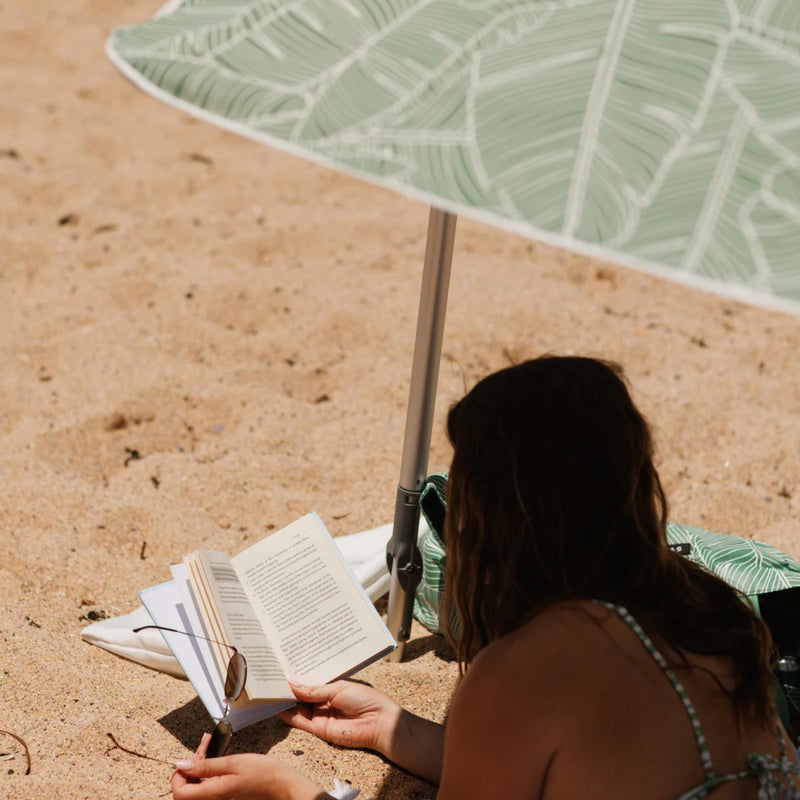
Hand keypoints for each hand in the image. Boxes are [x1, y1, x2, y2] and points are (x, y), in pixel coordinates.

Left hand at [171, 745, 326, 799]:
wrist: (281, 784)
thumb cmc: (263, 774)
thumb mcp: (234, 762)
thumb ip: (206, 765)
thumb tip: (182, 765)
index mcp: (212, 792)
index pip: (179, 792)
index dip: (178, 775)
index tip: (187, 758)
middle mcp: (213, 797)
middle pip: (187, 787)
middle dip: (191, 764)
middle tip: (203, 746)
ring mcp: (219, 794)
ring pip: (199, 781)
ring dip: (201, 762)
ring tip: (211, 744)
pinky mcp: (225, 790)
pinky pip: (210, 780)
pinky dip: (211, 766)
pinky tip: (220, 752)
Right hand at [279, 680, 401, 755]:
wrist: (378, 723)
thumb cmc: (364, 699)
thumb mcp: (338, 689)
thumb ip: (314, 690)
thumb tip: (292, 684)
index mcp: (332, 687)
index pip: (310, 682)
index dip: (298, 678)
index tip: (282, 670)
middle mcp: (324, 701)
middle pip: (302, 695)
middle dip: (289, 689)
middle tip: (272, 680)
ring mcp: (321, 715)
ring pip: (298, 708)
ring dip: (286, 702)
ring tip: (271, 692)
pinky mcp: (319, 730)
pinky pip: (300, 722)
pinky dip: (289, 716)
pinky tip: (278, 708)